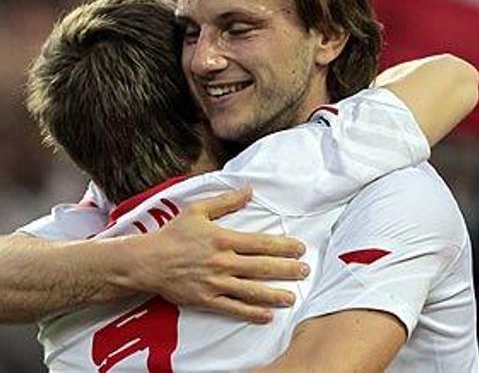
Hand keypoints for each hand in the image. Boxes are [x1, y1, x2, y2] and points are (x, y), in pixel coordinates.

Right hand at [118, 186, 308, 322]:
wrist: (146, 261)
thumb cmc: (172, 234)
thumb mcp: (197, 210)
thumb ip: (226, 201)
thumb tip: (249, 190)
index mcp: (223, 239)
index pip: (260, 243)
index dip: (283, 246)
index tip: (300, 248)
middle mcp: (222, 262)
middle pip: (261, 267)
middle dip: (286, 269)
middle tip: (305, 271)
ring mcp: (215, 282)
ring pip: (250, 290)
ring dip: (274, 294)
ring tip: (293, 297)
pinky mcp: (206, 299)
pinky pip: (232, 308)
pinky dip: (251, 313)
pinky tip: (267, 315)